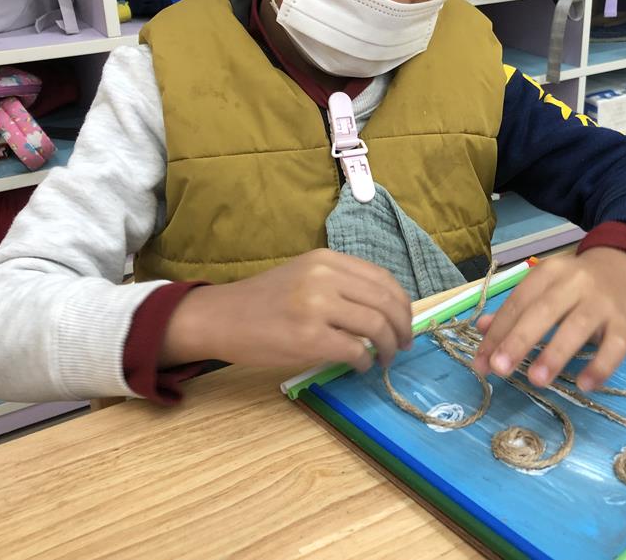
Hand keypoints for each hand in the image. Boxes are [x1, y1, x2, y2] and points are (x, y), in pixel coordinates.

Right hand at [161, 249, 411, 371]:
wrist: (220, 317)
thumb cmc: (264, 301)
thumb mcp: (305, 276)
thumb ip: (340, 285)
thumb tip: (384, 312)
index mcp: (327, 260)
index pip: (383, 279)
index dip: (402, 303)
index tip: (405, 322)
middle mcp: (325, 277)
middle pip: (386, 302)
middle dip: (402, 327)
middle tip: (403, 345)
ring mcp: (317, 306)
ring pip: (376, 326)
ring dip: (388, 347)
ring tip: (385, 358)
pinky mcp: (309, 337)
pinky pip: (355, 350)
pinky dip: (364, 362)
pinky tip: (359, 366)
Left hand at [472, 248, 625, 391]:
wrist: (622, 268)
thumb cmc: (573, 285)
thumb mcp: (543, 288)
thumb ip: (515, 309)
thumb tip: (480, 329)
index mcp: (549, 273)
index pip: (518, 303)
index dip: (498, 333)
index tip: (482, 363)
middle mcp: (575, 283)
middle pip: (544, 311)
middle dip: (519, 340)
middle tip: (500, 369)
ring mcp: (602, 303)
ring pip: (578, 327)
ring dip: (555, 354)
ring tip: (535, 381)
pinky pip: (615, 347)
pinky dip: (600, 366)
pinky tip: (584, 385)